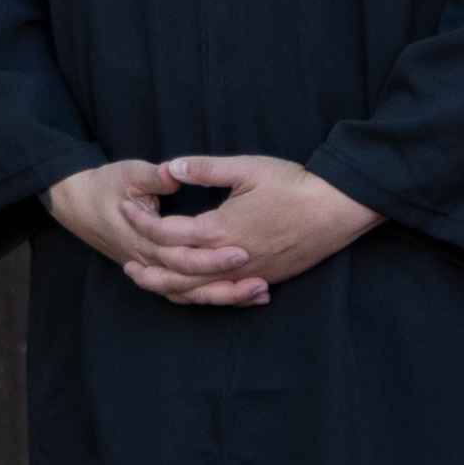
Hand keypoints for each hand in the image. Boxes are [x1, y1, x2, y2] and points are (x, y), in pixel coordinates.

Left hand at [45, 153, 373, 311]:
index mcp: (220, 230)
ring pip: (201, 291)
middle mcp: (230, 259)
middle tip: (126, 266)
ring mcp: (249, 273)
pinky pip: (225, 296)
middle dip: (149, 271)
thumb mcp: (247, 168)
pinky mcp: (266, 278)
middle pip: (177, 274)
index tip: (126, 208)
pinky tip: (196, 292)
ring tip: (152, 284)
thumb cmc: (293, 184)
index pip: (169, 233)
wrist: (338, 209)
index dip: (143, 222)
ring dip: (172, 289)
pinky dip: (203, 296)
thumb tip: (170, 167)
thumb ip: (205, 170)